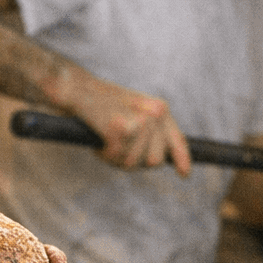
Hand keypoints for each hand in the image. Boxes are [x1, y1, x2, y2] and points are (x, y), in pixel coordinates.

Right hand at [69, 82, 191, 175]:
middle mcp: (155, 114)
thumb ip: (151, 133)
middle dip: (134, 160)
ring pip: (134, 162)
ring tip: (106, 139)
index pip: (176, 141)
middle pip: (154, 160)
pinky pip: (117, 157)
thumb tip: (159, 160)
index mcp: (161, 109)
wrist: (77, 88)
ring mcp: (141, 120)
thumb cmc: (103, 105)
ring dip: (116, 157)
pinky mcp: (122, 128)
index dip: (182, 159)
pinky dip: (104, 153)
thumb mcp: (134, 113)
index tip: (184, 174)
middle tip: (116, 146)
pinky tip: (100, 138)